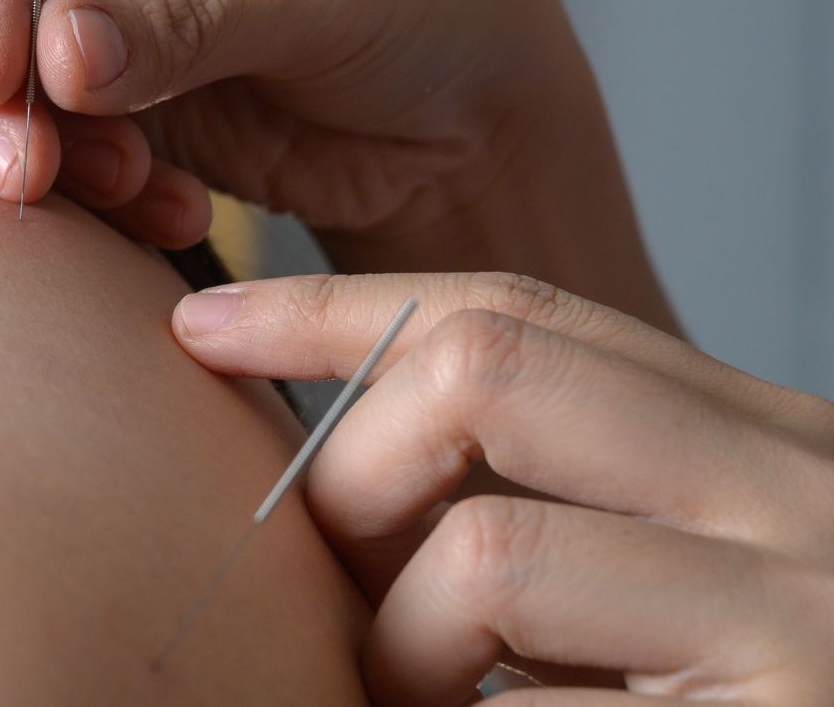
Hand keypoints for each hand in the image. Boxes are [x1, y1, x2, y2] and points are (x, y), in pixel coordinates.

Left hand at [171, 271, 833, 704]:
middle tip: (347, 592)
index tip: (205, 326)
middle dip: (348, 474)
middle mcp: (800, 496)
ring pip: (483, 554)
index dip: (334, 310)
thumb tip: (336, 480)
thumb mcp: (662, 578)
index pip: (519, 313)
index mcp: (760, 442)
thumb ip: (547, 505)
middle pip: (480, 372)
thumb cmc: (736, 697)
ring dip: (401, 654)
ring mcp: (804, 616)